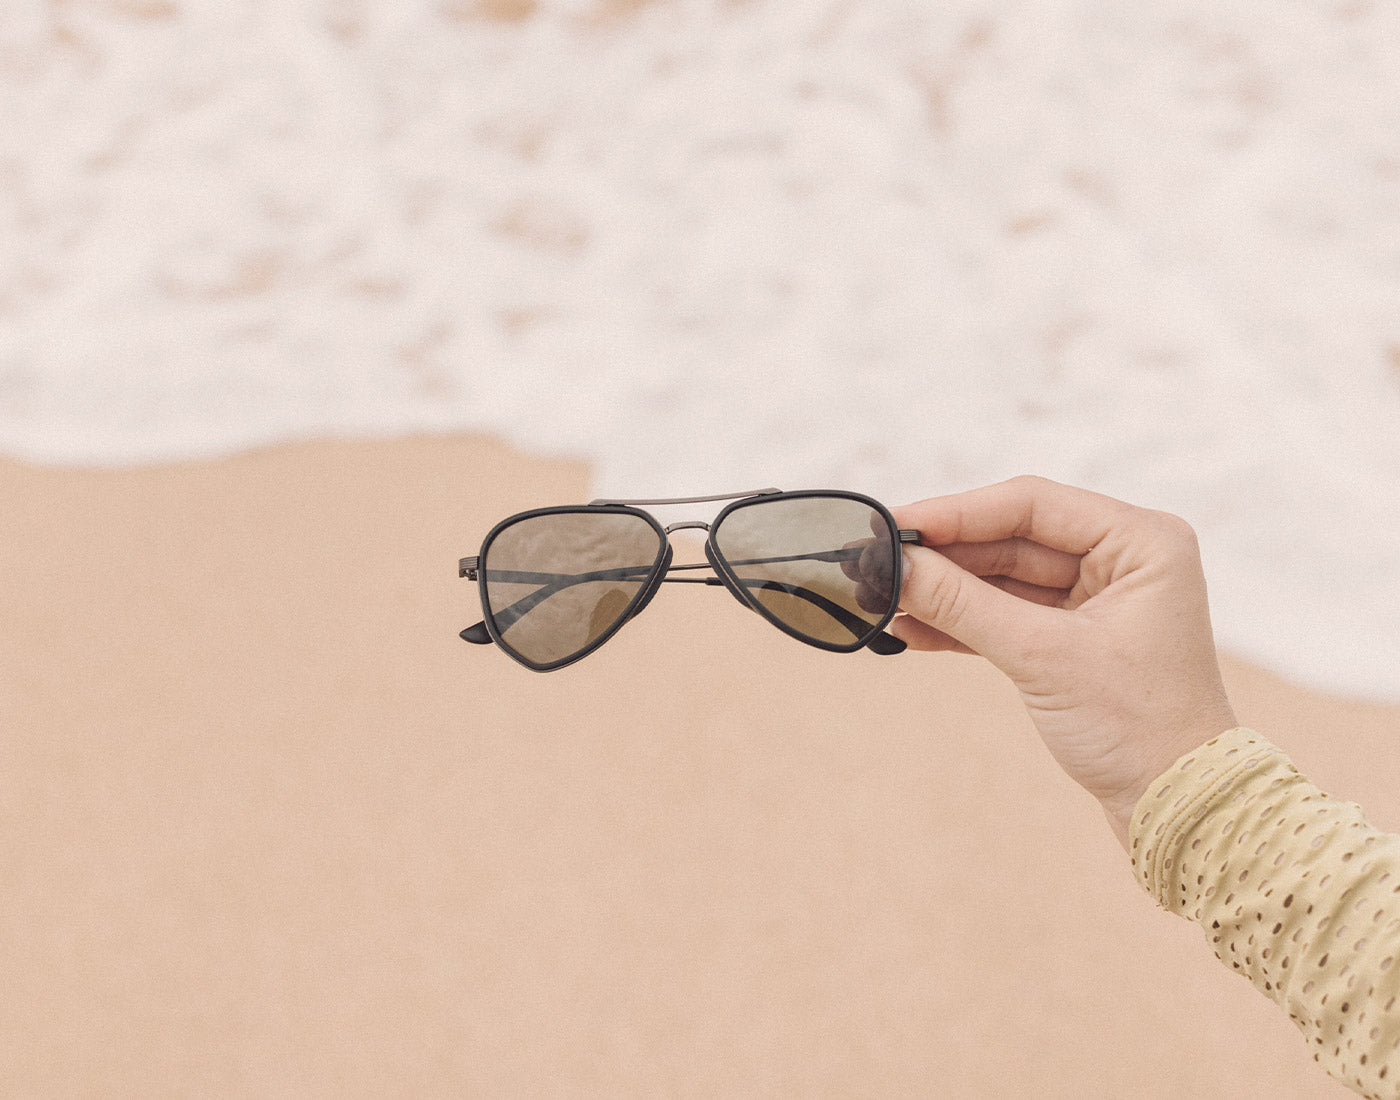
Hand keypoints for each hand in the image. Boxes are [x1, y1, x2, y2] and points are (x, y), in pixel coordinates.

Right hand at [890, 476, 1237, 848]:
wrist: (1176, 808)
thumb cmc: (1138, 728)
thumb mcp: (1042, 657)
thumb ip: (963, 604)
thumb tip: (895, 565)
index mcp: (1141, 542)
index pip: (1030, 505)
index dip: (955, 512)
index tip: (894, 524)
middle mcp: (1122, 559)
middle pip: (1010, 537)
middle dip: (941, 555)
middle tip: (872, 560)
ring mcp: (1096, 599)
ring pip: (1001, 577)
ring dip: (943, 590)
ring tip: (880, 596)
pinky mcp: (1072, 639)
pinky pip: (1004, 614)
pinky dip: (959, 622)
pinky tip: (909, 628)